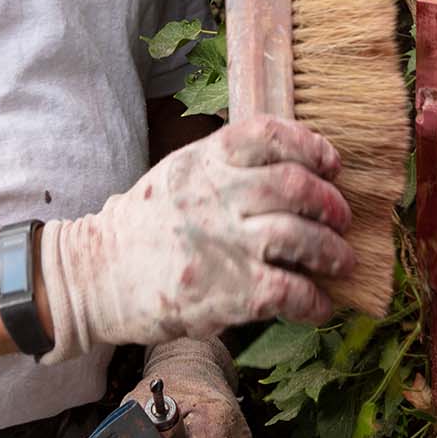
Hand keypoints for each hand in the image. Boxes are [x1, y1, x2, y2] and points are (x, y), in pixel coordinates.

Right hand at [37, 116, 353, 361]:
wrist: (95, 277)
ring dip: (332, 251)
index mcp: (204, 161)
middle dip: (330, 203)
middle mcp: (214, 196)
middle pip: (294, 186)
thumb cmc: (145, 225)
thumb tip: (295, 169)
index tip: (331, 164)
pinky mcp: (224, 293)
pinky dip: (313, 300)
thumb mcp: (179, 174)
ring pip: (299, 237)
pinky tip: (318, 304)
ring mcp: (221, 245)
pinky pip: (288, 291)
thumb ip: (227, 166)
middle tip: (341, 219)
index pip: (267, 133)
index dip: (310, 145)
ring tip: (341, 261)